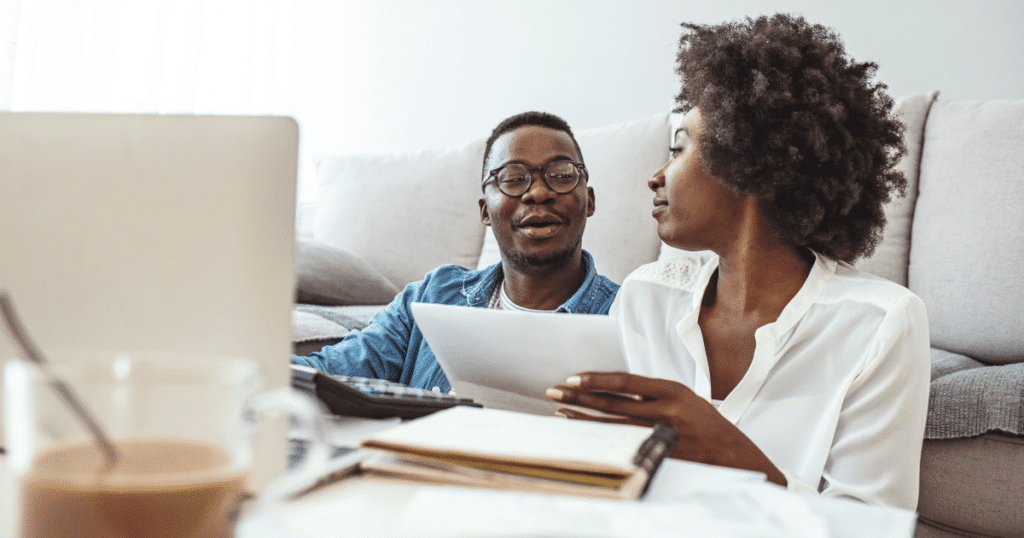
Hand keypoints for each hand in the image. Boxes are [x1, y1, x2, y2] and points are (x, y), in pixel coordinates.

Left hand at [546, 372, 785, 485]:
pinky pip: (622, 443)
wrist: (731, 452)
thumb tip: (609, 388)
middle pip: (612, 403)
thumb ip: (649, 392)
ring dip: (583, 418)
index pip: (624, 381)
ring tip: (559, 412)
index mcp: (671, 390)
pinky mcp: (657, 453)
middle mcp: (664, 411)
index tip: (572, 378)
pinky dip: (599, 437)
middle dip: (579, 397)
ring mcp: (660, 434)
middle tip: (553, 391)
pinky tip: (583, 433)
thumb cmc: (702, 420)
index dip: (595, 379)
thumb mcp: (681, 396)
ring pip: (612, 425)